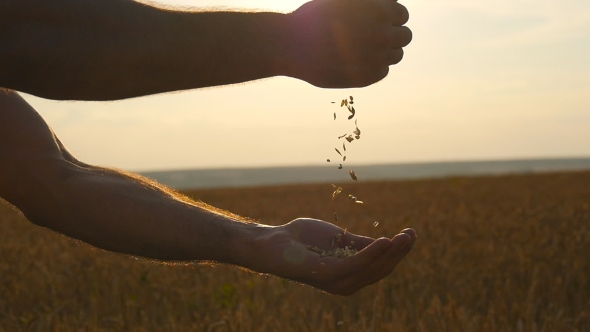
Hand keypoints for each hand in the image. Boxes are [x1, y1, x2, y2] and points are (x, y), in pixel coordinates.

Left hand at [248, 218, 415, 295]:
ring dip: (390, 253)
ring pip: (372, 269)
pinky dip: (371, 254)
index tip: (411, 232)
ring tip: (403, 236)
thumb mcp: (338, 239)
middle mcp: (346, 282)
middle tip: (412, 234)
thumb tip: (386, 243)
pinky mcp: (326, 275)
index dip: (398, 251)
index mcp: (350, 274)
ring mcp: (336, 281)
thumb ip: (359, 243)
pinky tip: (383, 241)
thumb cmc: (302, 240)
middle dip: (399, 253)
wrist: (273, 242)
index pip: (381, 266)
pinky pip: (355, 265)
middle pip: (381, 270)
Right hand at [285, 0, 411, 87]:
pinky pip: (382, 71)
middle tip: (373, 36)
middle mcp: (383, 34)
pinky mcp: (367, 77)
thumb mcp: (343, 0)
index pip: (402, 15)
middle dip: (392, 34)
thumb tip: (388, 6)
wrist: (293, 44)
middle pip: (405, 36)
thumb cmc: (315, 17)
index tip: (377, 21)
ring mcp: (377, 57)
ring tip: (363, 49)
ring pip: (396, 55)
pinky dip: (374, 66)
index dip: (390, 17)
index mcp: (381, 11)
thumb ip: (369, 3)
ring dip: (385, 51)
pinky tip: (356, 61)